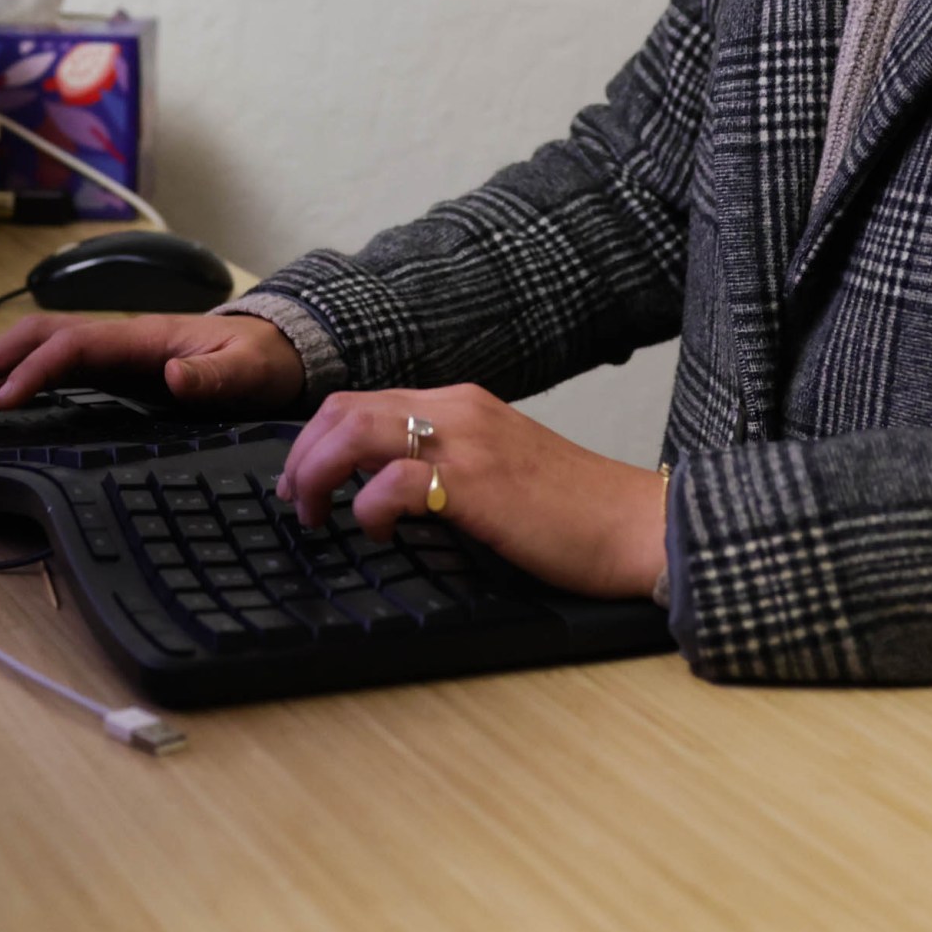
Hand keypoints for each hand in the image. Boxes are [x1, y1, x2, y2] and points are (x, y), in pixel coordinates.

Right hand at [0, 309, 301, 430]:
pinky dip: (16, 383)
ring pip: (36, 349)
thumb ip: (213, 378)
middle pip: (37, 336)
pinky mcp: (108, 369)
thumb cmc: (258, 361)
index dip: (35, 370)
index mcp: (141, 337)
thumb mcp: (247, 373)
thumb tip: (175, 378)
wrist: (273, 351)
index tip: (6, 403)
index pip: (71, 345)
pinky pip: (51, 368)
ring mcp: (109, 352)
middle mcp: (116, 338)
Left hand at [277, 384, 668, 600]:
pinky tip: (379, 532)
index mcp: (460, 403)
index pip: (362, 400)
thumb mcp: (497, 469)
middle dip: (303, 455)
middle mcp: (458, 408)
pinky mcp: (477, 482)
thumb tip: (384, 488)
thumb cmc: (572, 511)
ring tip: (317, 515)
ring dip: (319, 474)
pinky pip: (397, 481)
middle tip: (296, 501)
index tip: (302, 481)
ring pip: (356, 431)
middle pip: (344, 409)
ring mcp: (467, 441)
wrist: (636, 525)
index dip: (316, 439)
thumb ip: (446, 464)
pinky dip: (370, 507)